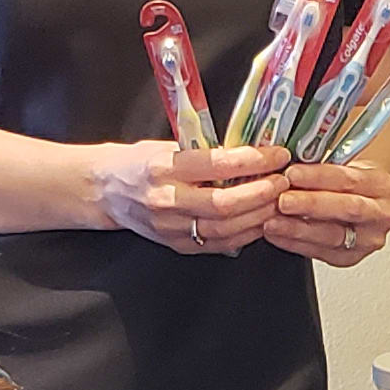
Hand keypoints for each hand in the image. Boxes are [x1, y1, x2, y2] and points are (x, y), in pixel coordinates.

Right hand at [91, 138, 286, 256]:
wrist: (105, 191)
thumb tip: (249, 150)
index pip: (218, 165)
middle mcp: (167, 199)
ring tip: (280, 202)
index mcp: (164, 167)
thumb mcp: (166, 145)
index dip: (254, 161)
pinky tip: (261, 222)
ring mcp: (170, 226)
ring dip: (259, 216)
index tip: (278, 155)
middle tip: (284, 182)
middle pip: (225, 204)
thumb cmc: (139, 162)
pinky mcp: (176, 244)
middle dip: (262, 193)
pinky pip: (218, 244)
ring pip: (225, 228)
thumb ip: (204, 151)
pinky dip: (245, 234)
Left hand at [267, 153, 389, 266]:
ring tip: (273, 221)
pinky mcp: (350, 258)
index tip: (292, 173)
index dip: (319, 177)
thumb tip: (285, 162)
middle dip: (310, 204)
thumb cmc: (345, 180)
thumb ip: (320, 163)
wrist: (359, 201)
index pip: (350, 179)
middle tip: (283, 200)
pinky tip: (277, 234)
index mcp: (382, 185)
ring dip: (298, 229)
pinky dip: (294, 243)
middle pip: (347, 209)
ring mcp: (368, 240)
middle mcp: (382, 215)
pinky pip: (320, 252)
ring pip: (332, 235)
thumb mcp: (341, 163)